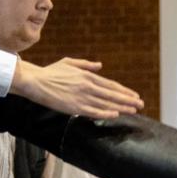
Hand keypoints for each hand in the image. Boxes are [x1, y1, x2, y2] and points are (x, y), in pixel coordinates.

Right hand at [11, 57, 142, 118]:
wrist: (35, 81)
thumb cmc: (51, 72)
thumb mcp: (70, 63)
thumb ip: (86, 65)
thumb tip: (100, 66)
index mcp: (87, 76)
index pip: (111, 85)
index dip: (124, 91)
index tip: (134, 95)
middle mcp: (88, 86)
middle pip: (112, 94)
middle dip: (128, 100)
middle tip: (141, 104)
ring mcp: (82, 97)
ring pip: (106, 103)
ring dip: (121, 107)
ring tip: (133, 111)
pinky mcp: (74, 107)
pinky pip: (93, 111)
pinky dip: (105, 113)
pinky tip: (115, 114)